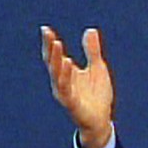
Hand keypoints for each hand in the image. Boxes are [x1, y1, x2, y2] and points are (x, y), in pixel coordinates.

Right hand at [41, 26, 113, 147]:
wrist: (101, 119)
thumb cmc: (97, 94)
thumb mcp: (97, 68)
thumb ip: (92, 51)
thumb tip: (90, 30)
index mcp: (67, 73)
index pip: (55, 56)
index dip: (50, 43)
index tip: (46, 29)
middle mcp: (62, 81)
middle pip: (53, 62)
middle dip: (50, 48)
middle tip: (47, 33)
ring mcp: (65, 92)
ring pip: (57, 73)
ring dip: (56, 59)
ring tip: (57, 44)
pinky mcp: (71, 103)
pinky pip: (66, 88)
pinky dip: (65, 75)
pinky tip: (68, 63)